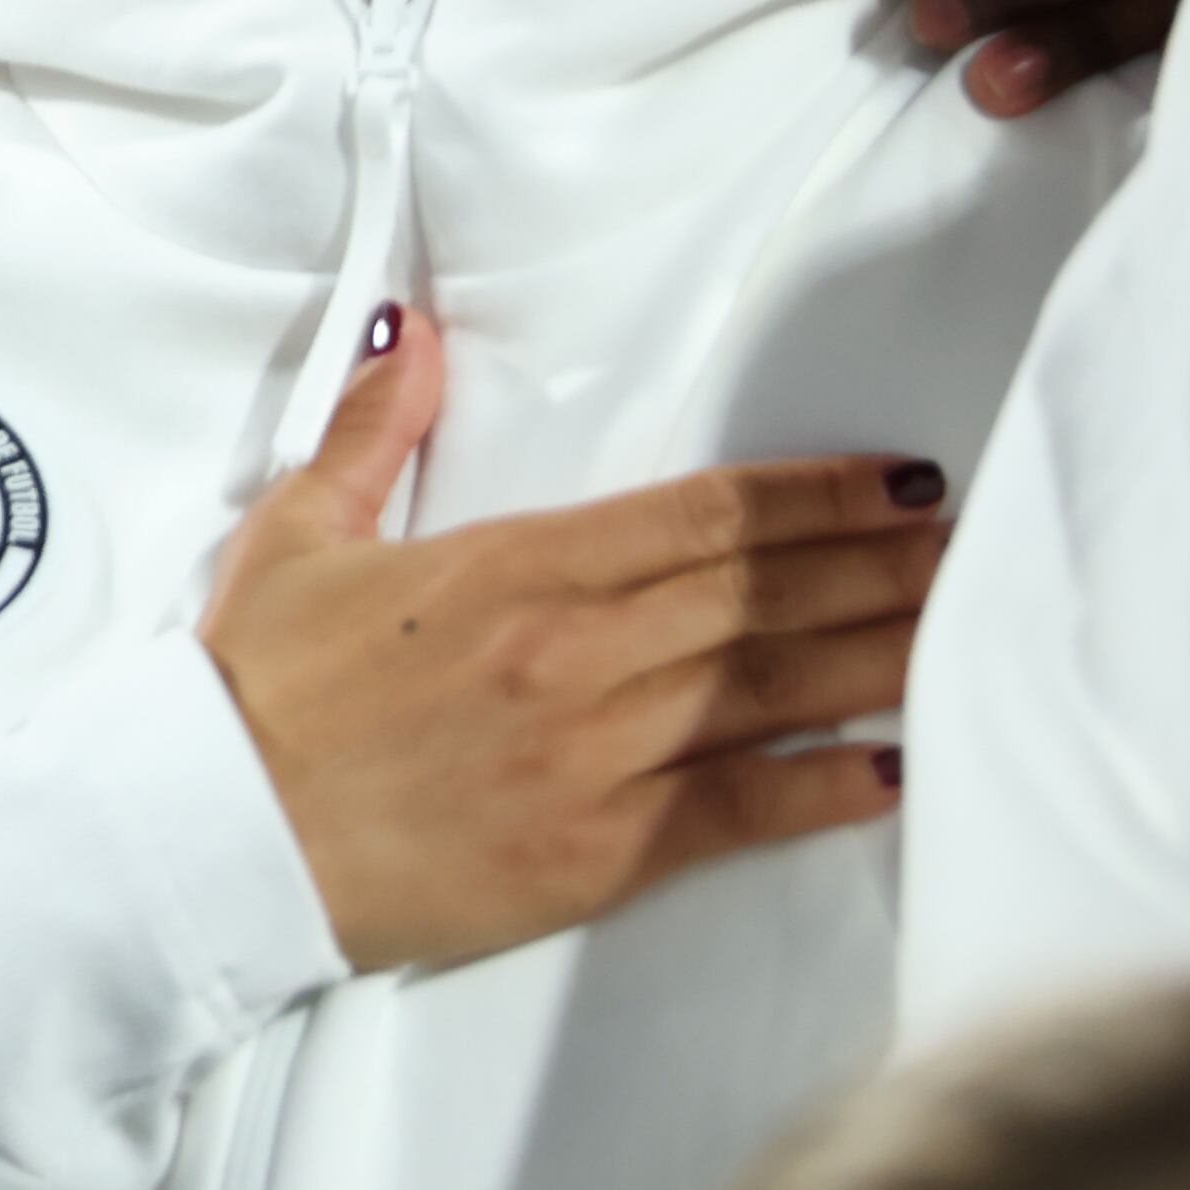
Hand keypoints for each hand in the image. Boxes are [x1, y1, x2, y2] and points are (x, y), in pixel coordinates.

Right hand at [200, 311, 949, 973]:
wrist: (213, 835)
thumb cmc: (251, 687)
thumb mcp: (298, 532)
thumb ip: (373, 431)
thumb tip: (416, 336)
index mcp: (509, 566)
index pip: (702, 517)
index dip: (815, 497)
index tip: (901, 481)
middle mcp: (572, 653)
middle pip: (763, 595)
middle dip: (883, 566)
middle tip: (977, 544)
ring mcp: (592, 756)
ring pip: (772, 689)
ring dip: (879, 654)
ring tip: (964, 625)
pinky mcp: (594, 853)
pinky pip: (740, 810)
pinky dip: (826, 786)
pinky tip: (895, 765)